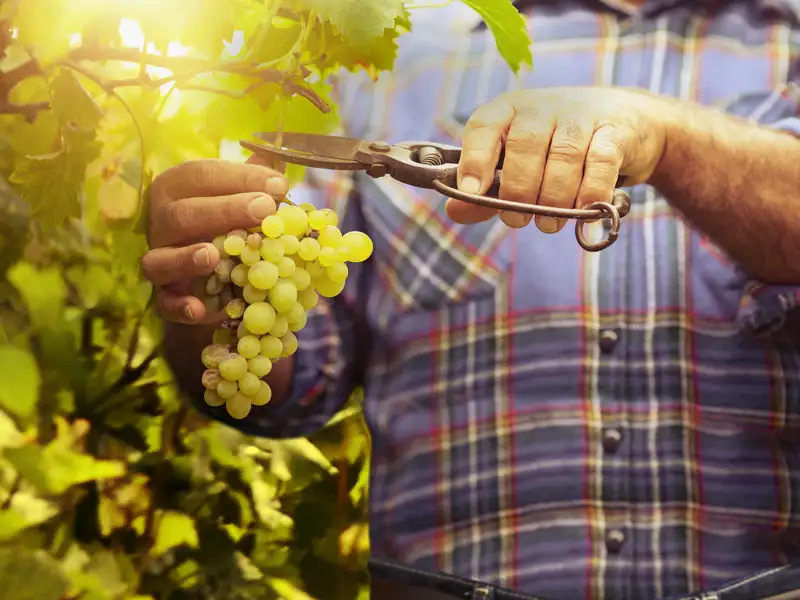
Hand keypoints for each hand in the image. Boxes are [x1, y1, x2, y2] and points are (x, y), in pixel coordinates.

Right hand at [141, 157, 287, 323]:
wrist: (210, 270)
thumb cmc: (227, 221)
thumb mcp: (242, 195)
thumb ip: (257, 178)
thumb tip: (282, 158)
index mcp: (178, 188)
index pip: (202, 175)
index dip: (241, 178)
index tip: (279, 185)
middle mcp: (162, 222)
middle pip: (183, 214)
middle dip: (224, 210)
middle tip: (264, 210)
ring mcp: (160, 260)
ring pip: (161, 259)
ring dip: (186, 258)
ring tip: (213, 253)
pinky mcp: (166, 296)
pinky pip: (165, 303)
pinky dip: (180, 306)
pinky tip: (199, 309)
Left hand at [449, 86, 667, 231]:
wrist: (627, 123)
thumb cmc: (555, 148)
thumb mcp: (516, 163)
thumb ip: (486, 189)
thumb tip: (454, 210)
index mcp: (508, 110)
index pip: (484, 125)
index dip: (474, 158)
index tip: (471, 191)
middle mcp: (542, 106)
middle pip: (524, 146)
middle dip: (518, 191)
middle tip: (517, 221)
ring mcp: (581, 114)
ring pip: (563, 157)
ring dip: (554, 199)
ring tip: (549, 224)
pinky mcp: (615, 130)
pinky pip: (601, 162)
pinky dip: (592, 192)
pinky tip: (585, 212)